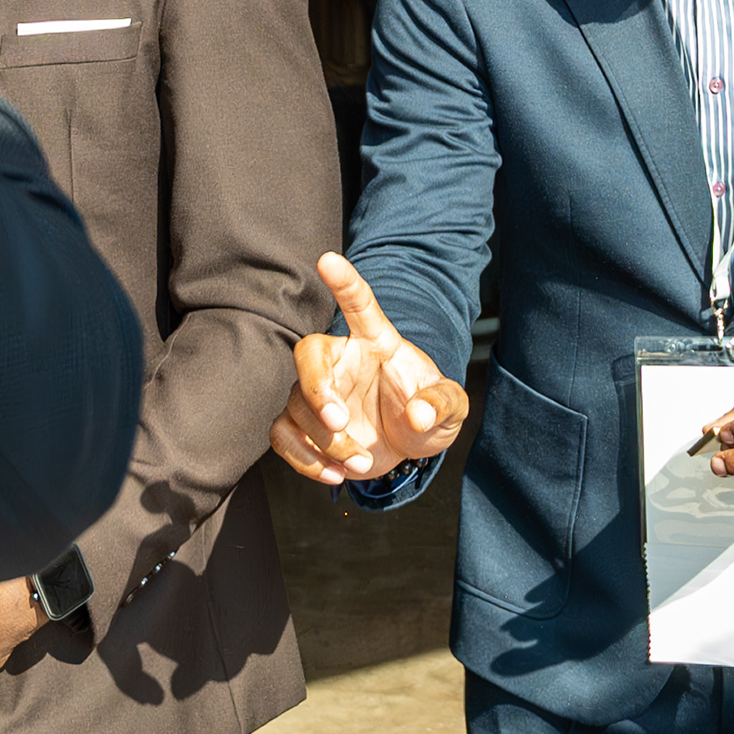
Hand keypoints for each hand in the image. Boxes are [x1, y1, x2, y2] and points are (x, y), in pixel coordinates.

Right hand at [273, 253, 466, 482]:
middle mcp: (341, 361)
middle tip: (339, 422)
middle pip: (307, 354)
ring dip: (325, 442)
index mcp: (376, 342)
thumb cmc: (427, 413)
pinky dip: (303, 460)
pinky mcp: (303, 426)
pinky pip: (282, 436)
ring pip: (297, 406)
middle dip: (317, 389)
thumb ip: (442, 404)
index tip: (328, 259)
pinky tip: (335, 474)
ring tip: (359, 461)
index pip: (359, 305)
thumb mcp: (451, 408)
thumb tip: (420, 414)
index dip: (344, 282)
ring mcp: (319, 393)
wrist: (408, 448)